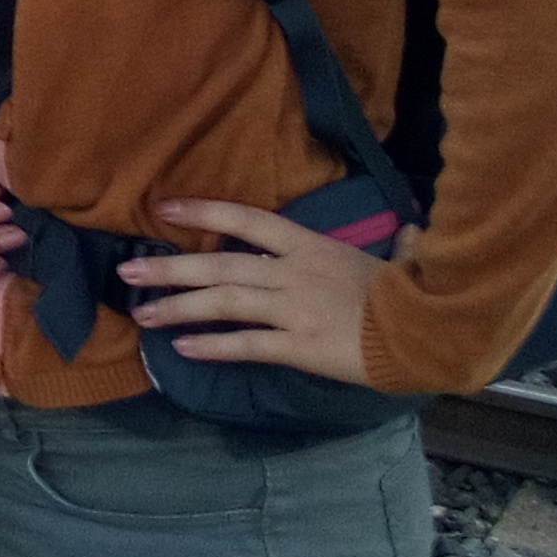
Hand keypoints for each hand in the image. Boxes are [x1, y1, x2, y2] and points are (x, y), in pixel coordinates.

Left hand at [120, 200, 412, 387]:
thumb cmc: (411, 294)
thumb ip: (392, 243)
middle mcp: (294, 272)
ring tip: (142, 314)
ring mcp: (294, 309)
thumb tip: (412, 234)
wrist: (429, 330)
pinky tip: (182, 348)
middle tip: (127, 270)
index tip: (162, 208)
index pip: (246, 219)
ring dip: (179, 308)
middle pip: (221, 262)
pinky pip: (246, 345)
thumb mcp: (392, 258)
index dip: (203, 211)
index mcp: (310, 245)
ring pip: (224, 302)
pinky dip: (213, 345)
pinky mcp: (299, 346)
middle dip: (170, 267)